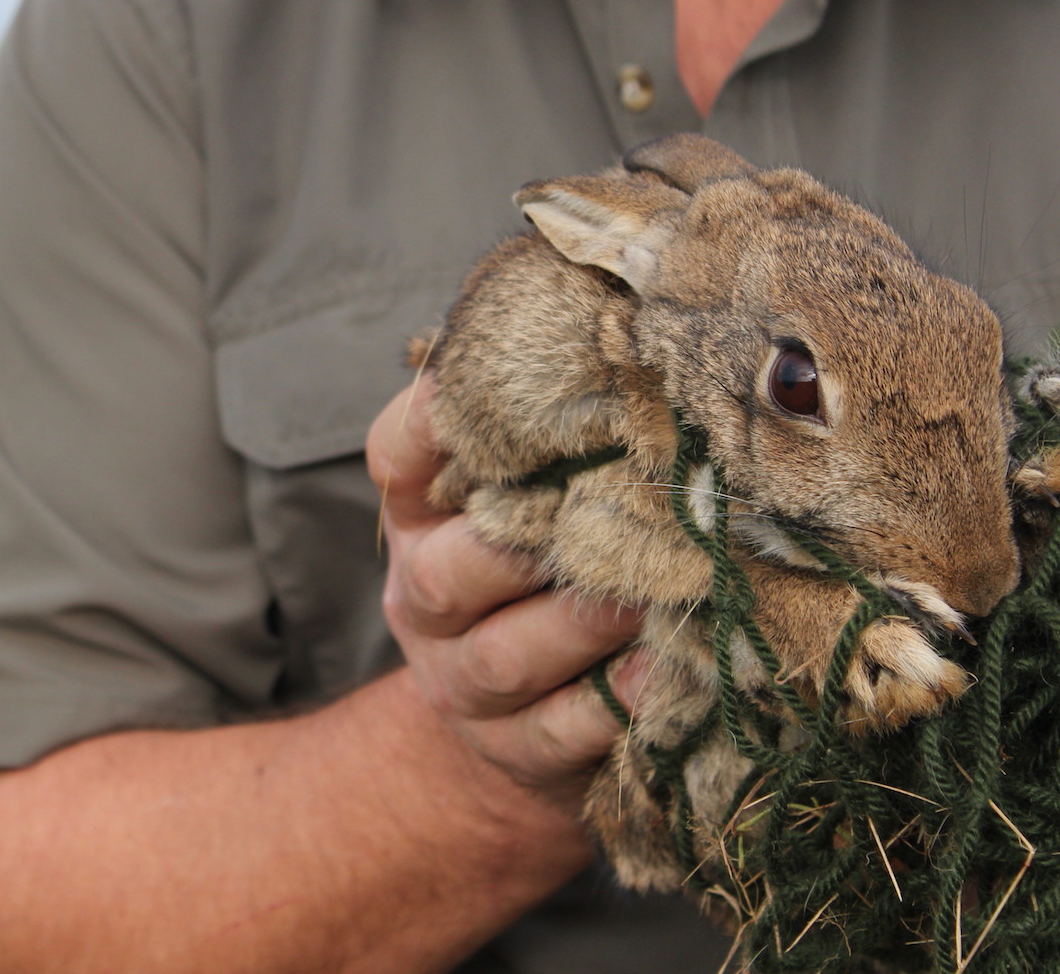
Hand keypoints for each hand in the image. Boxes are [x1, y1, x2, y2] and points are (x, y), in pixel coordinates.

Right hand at [367, 377, 646, 812]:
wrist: (516, 716)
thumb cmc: (539, 566)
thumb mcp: (519, 493)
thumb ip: (545, 430)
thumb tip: (610, 310)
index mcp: (417, 518)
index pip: (396, 458)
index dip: (431, 420)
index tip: (482, 383)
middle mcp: (424, 597)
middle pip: (447, 572)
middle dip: (524, 547)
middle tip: (612, 511)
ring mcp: (462, 682)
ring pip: (503, 657)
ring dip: (579, 624)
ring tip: (647, 591)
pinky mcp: (517, 750)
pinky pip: (560, 732)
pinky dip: (614, 705)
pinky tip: (663, 670)